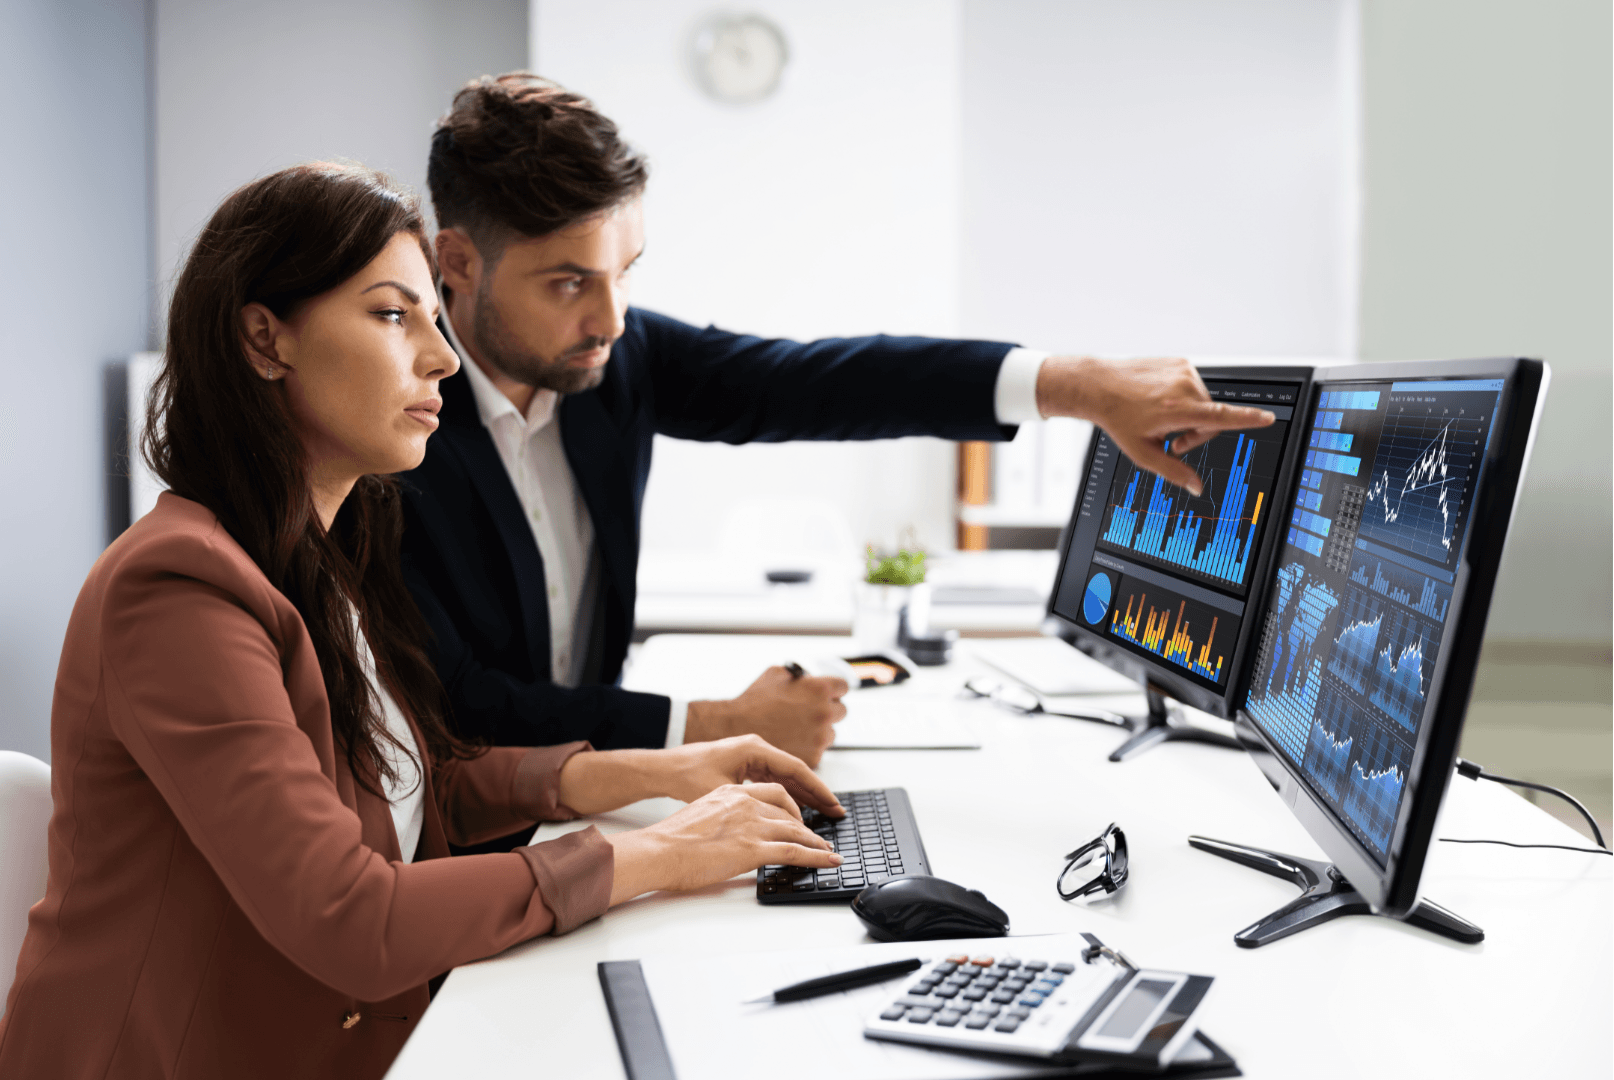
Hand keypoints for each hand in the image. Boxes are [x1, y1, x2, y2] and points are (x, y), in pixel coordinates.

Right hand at [605, 783, 840, 902]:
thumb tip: (732, 832)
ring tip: (827, 852)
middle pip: (788, 812)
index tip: (797, 817)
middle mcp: (746, 803)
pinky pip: (796, 852)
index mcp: (732, 792)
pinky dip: (818, 857)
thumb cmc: (671, 839)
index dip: (791, 807)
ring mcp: (752, 825)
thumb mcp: (701, 814)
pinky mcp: (754, 849)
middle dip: (806, 825)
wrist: (659, 850)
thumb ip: (723, 817)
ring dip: (816, 842)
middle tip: (816, 837)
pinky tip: (829, 861)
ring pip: (796, 831)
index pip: (773, 793)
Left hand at [656, 735, 843, 815]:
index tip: (833, 803)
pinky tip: (797, 810)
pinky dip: (788, 794)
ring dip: (804, 794)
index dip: (817, 788)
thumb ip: (752, 801)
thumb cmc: (687, 775)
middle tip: (836, 811)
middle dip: (816, 792)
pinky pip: (774, 779)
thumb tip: (778, 818)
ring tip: (824, 813)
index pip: (795, 768)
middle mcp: (756, 748)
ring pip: (786, 777)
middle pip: (795, 771)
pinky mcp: (745, 765)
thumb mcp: (722, 791)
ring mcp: (751, 756)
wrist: (664, 768)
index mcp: (754, 748)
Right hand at [684, 666, 847, 766]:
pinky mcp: (812, 757)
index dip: (834, 689)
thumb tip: (807, 677)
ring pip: (831, 733)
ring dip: (820, 731)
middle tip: (811, 712)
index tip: (830, 693)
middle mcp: (823, 713)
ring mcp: (819, 737)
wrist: (734, 728)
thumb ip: (798, 675)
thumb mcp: (777, 673)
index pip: (843, 686)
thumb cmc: (753, 701)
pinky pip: (818, 750)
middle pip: (841, 711)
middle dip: (828, 710)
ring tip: (796, 728)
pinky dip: (808, 748)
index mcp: (819, 689)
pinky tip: (791, 741)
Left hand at [1035, 355, 1275, 494]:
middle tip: (1172, 441)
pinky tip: (1161, 402)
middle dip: (1197, 433)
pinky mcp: (1181, 362)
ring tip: (1164, 419)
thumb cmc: (1119, 418)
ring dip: (1191, 416)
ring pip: (1204, 404)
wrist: (1100, 385)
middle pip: (1212, 419)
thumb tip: (1196, 488)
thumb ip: (1173, 471)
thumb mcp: (1143, 453)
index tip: (1267, 418)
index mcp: (1178, 410)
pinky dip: (1184, 398)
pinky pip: (1194, 388)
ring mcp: (1184, 371)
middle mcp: (1185, 387)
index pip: (1221, 417)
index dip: (1247, 419)